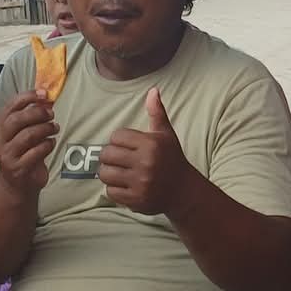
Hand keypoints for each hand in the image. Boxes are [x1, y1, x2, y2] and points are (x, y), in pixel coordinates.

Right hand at [0, 91, 57, 192]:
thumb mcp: (22, 132)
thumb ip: (31, 116)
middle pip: (17, 119)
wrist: (17, 183)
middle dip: (38, 113)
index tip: (44, 94)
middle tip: (51, 114)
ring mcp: (7, 155)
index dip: (28, 97)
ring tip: (54, 128)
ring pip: (28, 135)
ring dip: (46, 129)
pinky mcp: (18, 168)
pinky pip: (36, 152)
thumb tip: (46, 97)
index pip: (11, 106)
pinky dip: (48, 145)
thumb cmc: (22, 152)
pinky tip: (51, 143)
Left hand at [98, 88, 197, 216]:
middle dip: (110, 157)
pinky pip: (110, 192)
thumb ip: (157, 113)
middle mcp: (146, 163)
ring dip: (109, 173)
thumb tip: (153, 90)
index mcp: (151, 144)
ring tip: (118, 172)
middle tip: (118, 160)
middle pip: (107, 154)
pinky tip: (124, 186)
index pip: (116, 136)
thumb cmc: (172, 159)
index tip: (126, 146)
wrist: (184, 191)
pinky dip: (114, 189)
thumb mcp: (167, 135)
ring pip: (105, 174)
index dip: (118, 141)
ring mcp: (140, 183)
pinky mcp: (136, 199)